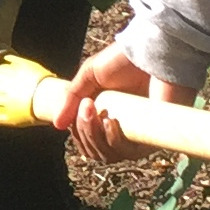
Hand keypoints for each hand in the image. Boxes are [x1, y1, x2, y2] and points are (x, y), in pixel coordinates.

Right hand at [56, 41, 188, 164]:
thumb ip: (71, 98)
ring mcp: (135, 134)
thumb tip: (57, 124)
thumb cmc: (124, 61)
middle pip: (94, 150)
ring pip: (108, 154)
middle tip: (86, 107)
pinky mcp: (151, 137)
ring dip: (95, 136)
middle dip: (84, 131)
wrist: (152, 54)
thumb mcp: (89, 75)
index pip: (85, 139)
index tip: (79, 107)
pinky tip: (111, 122)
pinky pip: (128, 152)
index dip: (77, 130)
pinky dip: (114, 141)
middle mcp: (120, 128)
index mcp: (104, 114)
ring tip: (97, 113)